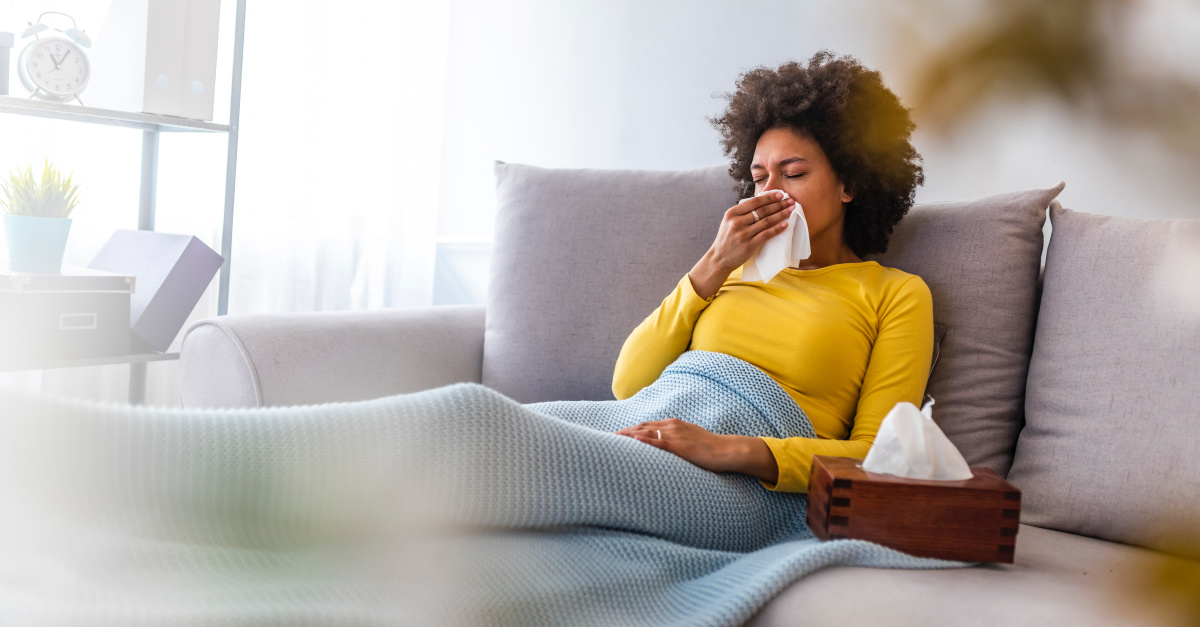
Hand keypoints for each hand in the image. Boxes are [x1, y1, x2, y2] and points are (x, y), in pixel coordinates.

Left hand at [614, 418, 778, 482]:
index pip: (646, 426)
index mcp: (673, 424)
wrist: (726, 450)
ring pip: (646, 433)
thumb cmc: (709, 449)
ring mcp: (675, 435)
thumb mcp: (688, 440)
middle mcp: (671, 426)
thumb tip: (662, 449)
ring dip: (628, 435)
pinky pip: (659, 443)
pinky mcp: (680, 446)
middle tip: (606, 438)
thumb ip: (674, 441)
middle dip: (623, 432)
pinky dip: (645, 440)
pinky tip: (634, 440)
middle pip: (641, 427)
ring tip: (612, 440)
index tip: (615, 435)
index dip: (629, 430)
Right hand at [687, 191, 794, 298]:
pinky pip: (766, 235)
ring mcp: (743, 234)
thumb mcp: (729, 222)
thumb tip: (763, 202)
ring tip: (791, 210)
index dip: (769, 197)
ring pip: (766, 221)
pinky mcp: (749, 245)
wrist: (719, 258)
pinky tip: (785, 225)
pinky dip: (777, 229)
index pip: (754, 202)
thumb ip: (742, 213)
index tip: (781, 194)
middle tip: (790, 201)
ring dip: (781, 214)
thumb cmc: (727, 239)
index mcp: (732, 213)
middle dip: (779, 204)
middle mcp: (737, 222)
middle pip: (762, 210)